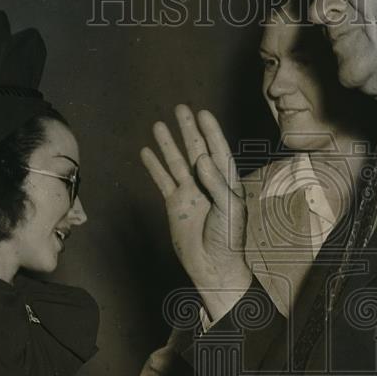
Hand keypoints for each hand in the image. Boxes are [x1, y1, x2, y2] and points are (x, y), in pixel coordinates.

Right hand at [141, 104, 251, 321]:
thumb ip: (216, 183)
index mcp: (226, 183)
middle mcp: (207, 184)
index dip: (211, 132)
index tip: (203, 113)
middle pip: (196, 151)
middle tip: (180, 109)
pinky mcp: (175, 205)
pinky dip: (155, 167)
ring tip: (158, 125)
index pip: (218, 151)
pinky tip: (147, 153)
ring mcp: (190, 194)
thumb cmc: (228, 240)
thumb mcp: (229, 210)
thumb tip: (202, 160)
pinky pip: (163, 181)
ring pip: (177, 163)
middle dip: (189, 130)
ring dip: (168, 145)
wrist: (213, 267)